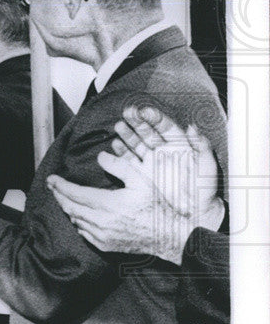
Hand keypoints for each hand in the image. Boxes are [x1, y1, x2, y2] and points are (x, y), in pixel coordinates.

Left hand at [47, 107, 222, 264]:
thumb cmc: (158, 206)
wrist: (172, 236)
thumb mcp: (142, 180)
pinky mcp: (106, 246)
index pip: (74, 194)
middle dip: (58, 196)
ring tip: (63, 197)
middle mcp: (101, 222)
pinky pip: (84, 233)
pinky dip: (78, 222)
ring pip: (76, 221)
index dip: (60, 186)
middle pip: (70, 207)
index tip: (51, 179)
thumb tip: (100, 156)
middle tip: (52, 186)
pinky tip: (79, 215)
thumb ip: (119, 166)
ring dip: (68, 208)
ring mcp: (102, 236)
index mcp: (108, 204)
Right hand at [112, 105, 220, 220]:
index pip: (166, 127)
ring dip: (127, 133)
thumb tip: (193, 127)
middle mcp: (163, 152)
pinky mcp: (140, 174)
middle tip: (127, 113)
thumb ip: (202, 147)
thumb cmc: (203, 190)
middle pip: (148, 132)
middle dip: (137, 121)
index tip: (145, 111)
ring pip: (137, 143)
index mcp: (179, 146)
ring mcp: (151, 162)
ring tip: (118, 126)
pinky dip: (121, 151)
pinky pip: (129, 160)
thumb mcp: (207, 167)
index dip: (155, 118)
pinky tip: (115, 144)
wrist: (194, 212)